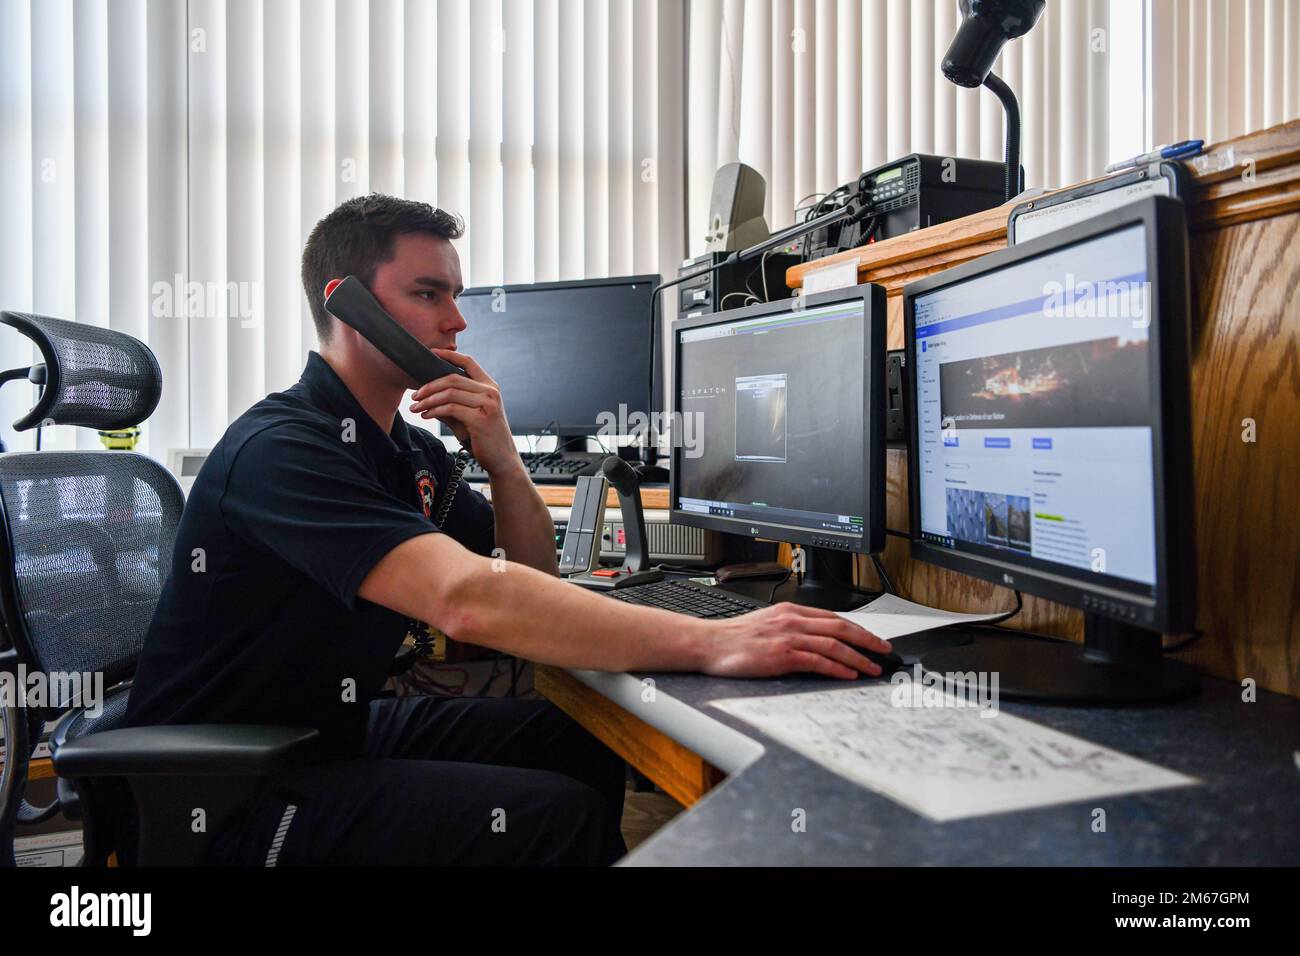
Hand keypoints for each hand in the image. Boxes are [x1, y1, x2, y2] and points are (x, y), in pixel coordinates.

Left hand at [408, 350, 518, 476]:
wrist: (502, 460)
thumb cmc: (485, 438)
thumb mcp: (469, 416)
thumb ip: (453, 403)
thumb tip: (427, 395)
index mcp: (490, 387)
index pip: (469, 362)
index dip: (449, 355)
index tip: (431, 354)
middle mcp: (490, 392)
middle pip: (453, 378)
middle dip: (429, 385)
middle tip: (415, 395)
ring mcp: (487, 404)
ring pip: (450, 393)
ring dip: (428, 400)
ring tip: (416, 407)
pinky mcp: (480, 419)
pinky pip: (451, 409)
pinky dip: (434, 411)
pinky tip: (426, 415)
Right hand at [700, 603, 893, 678]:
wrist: (709, 644)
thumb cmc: (734, 638)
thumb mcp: (767, 623)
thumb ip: (791, 627)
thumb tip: (814, 639)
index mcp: (790, 610)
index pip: (833, 617)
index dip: (857, 628)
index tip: (872, 638)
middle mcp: (793, 620)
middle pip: (840, 628)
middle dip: (867, 640)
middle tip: (885, 651)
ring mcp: (788, 637)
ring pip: (834, 645)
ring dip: (858, 657)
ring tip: (873, 668)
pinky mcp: (782, 655)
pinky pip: (818, 661)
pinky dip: (837, 668)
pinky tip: (849, 674)